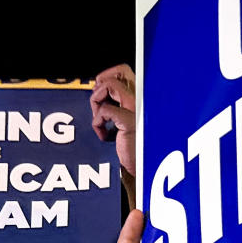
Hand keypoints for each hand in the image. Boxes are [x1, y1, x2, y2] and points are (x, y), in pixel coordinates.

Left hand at [90, 64, 135, 182]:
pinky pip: (104, 109)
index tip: (100, 95)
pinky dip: (97, 123)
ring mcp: (139, 109)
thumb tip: (98, 89)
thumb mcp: (124, 121)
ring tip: (101, 120)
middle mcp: (144, 99)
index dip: (107, 77)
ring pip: (108, 85)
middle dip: (101, 84)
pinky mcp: (130, 122)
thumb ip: (117, 104)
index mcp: (143, 98)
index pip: (124, 71)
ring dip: (97, 102)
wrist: (141, 171)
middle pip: (119, 72)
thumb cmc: (133, 149)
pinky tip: (104, 136)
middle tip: (99, 103)